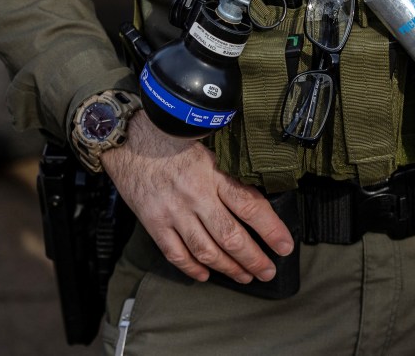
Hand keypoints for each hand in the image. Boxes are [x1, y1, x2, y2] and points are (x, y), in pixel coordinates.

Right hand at [100, 112, 293, 283]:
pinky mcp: (153, 223)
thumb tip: (254, 198)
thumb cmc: (171, 138)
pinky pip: (176, 254)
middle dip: (254, 259)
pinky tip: (206, 274)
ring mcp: (173, 212)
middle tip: (268, 272)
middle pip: (231, 236)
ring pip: (207, 251)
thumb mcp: (207, 147)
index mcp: (213, 174)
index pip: (250, 206)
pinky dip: (192, 268)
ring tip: (244, 276)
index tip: (285, 245)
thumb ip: (227, 172)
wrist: (129, 137)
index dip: (271, 230)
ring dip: (229, 268)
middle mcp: (195, 196)